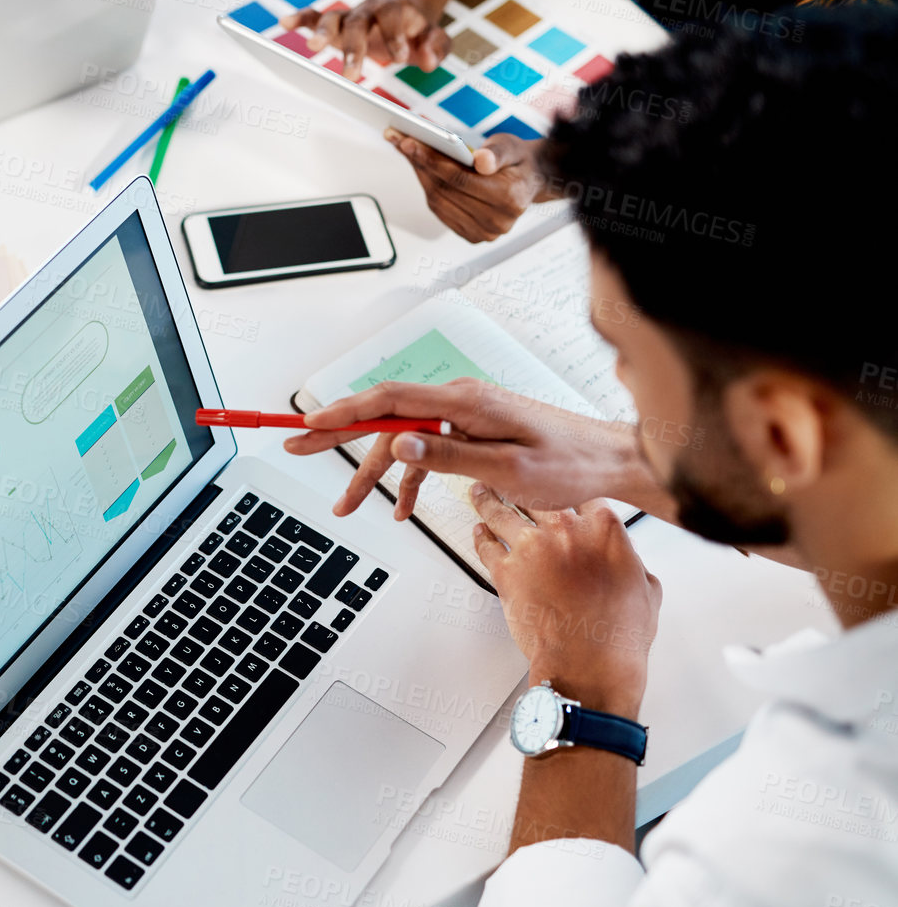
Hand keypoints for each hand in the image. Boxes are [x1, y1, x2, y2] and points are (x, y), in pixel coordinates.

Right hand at [280, 0, 447, 80]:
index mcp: (395, 9)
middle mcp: (368, 9)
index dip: (395, 35)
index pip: (392, 17)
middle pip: (358, 21)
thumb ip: (436, 47)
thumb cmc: (418, 30)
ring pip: (333, 18)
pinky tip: (285, 23)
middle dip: (353, 47)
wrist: (405, 10)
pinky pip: (314, 16)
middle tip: (352, 75)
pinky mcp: (335, 24)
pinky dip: (300, 19)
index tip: (400, 58)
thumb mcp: (435, 37)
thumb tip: (426, 61)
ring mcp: (349, 16)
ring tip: (313, 47)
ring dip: (322, 31)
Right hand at [283, 379, 652, 519]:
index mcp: (465, 402)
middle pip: (385, 416)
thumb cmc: (571, 464)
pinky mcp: (474, 432)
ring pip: (403, 439)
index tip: (308, 423)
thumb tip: (400, 442)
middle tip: (297, 445)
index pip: (388, 400)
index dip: (342, 412)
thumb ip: (449, 455)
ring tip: (347, 505)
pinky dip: (410, 476)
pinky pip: (428, 450)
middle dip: (339, 436)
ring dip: (375, 473)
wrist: (610, 462)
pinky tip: (401, 507)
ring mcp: (466, 416)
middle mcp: (461, 401)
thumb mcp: (507, 470)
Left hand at [388, 129, 541, 242]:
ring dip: (421, 175)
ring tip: (409, 152)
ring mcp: (484, 232)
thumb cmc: (518, 162)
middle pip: (445, 191)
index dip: (432, 161)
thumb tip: (481, 161)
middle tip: (402, 142)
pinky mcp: (472, 235)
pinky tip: (422, 169)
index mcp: (510, 198)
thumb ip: (498, 153)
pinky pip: (440, 210)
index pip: (460, 180)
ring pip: (438, 201)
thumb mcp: (513, 147)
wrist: (529, 181)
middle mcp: (497, 221)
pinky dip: (428, 188)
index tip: (410, 142)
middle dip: (420, 164)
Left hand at [470, 486, 660, 715]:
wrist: (589, 666)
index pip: (580, 491)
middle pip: (535, 492)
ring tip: (480, 491)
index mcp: (604, 529)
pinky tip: (477, 531)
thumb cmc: (618, 634)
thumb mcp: (647, 589)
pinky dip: (479, 536)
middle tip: (508, 476)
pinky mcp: (505, 571)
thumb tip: (627, 556)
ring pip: (502, 511)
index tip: (556, 483)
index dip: (565, 486)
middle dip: (520, 482)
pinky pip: (485, 545)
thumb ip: (632, 561)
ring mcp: (532, 548)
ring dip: (488, 499)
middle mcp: (566, 531)